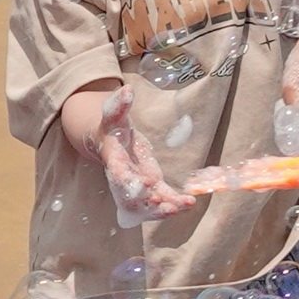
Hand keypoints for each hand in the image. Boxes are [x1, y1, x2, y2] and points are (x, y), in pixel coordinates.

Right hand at [85, 87, 199, 221]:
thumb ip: (119, 104)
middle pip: (132, 196)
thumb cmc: (111, 126)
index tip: (146, 183)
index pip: (119, 173)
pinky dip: (174, 202)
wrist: (108, 140)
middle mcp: (124, 176)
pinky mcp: (150, 183)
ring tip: (184, 206)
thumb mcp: (113, 113)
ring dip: (164, 207)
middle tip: (167, 205)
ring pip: (148, 202)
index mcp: (114, 159)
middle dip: (148, 203)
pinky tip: (190, 203)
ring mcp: (137, 183)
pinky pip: (161, 197)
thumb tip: (127, 90)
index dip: (130, 181)